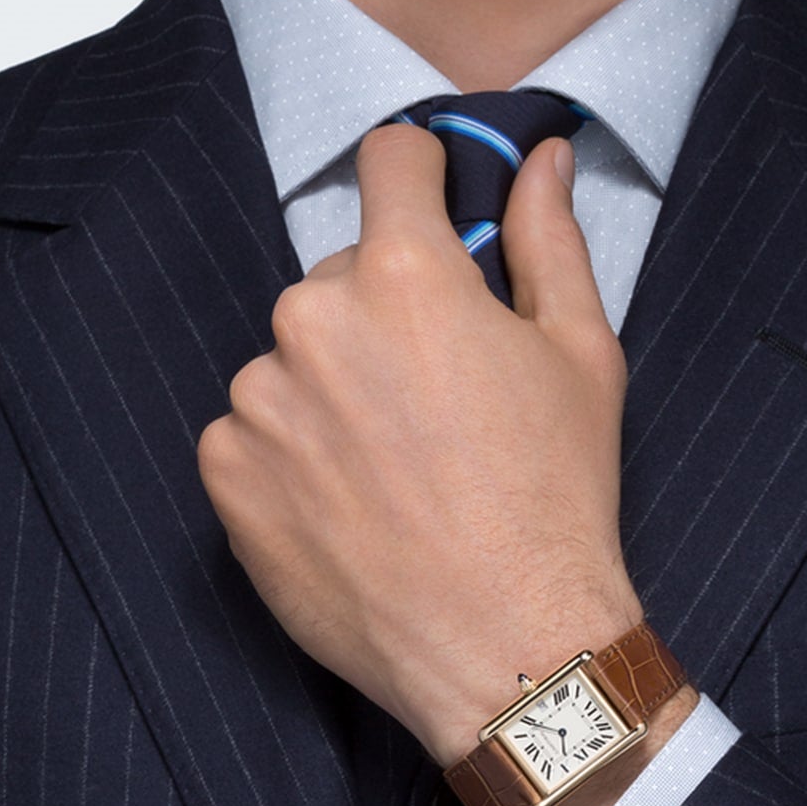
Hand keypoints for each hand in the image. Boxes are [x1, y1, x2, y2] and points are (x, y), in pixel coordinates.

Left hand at [197, 123, 643, 767]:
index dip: (420, 174)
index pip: (389, 159)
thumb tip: (542, 159)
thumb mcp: (581, 354)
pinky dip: (293, 450)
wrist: (505, 646)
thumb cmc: (557, 499)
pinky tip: (353, 502)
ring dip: (334, 384)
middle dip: (386, 310)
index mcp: (405, 273)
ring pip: (295, 355)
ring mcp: (258, 398)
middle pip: (343, 273)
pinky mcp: (225, 472)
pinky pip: (254, 428)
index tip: (431, 203)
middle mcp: (313, 319)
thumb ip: (549, 239)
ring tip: (396, 465)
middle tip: (440, 394)